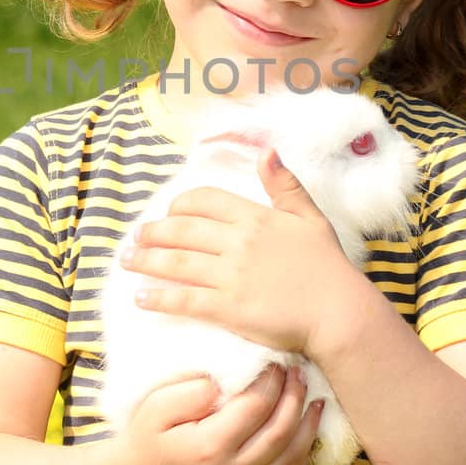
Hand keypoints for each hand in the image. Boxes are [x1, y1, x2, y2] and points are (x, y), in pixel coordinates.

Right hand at [119, 364, 324, 464]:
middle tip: (299, 371)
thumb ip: (193, 391)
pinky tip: (308, 431)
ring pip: (292, 457)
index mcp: (209, 448)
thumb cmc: (147, 437)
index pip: (255, 408)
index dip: (271, 381)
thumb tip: (229, 381)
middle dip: (294, 397)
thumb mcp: (157, 405)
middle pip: (280, 431)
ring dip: (308, 426)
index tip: (276, 361)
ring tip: (314, 399)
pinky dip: (304, 454)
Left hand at [120, 147, 366, 355]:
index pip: (204, 201)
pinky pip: (185, 300)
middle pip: (182, 230)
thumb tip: (268, 151)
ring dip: (146, 261)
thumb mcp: (310, 217)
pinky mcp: (229, 309)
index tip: (168, 213)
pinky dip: (159, 298)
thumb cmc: (328, 267)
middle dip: (152, 233)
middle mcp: (238, 243)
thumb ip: (285, 185)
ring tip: (126, 262)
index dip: (179, 205)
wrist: (339, 313)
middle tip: (135, 239)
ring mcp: (231, 276)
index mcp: (255, 217)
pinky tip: (141, 298)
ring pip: (176, 263)